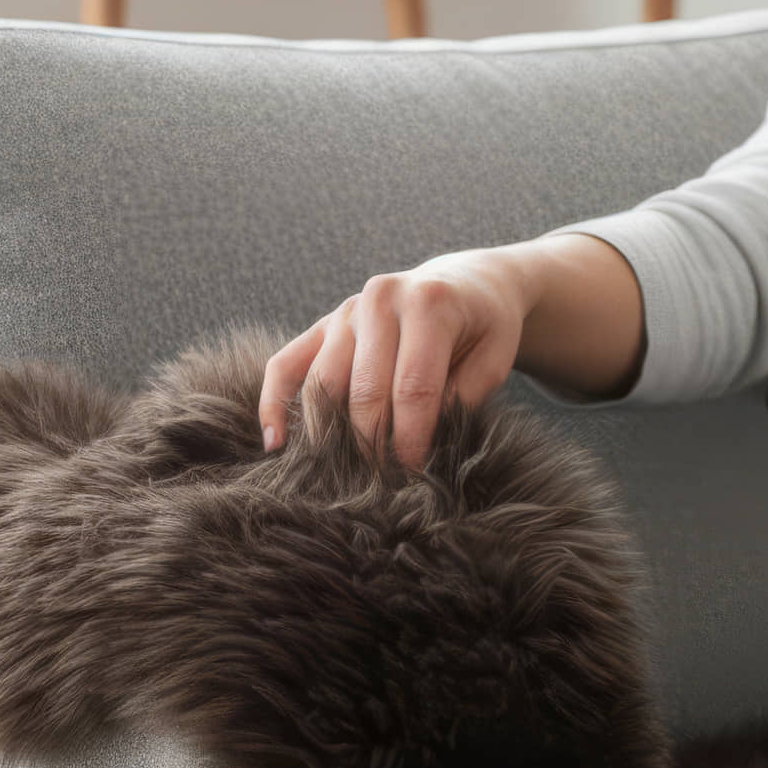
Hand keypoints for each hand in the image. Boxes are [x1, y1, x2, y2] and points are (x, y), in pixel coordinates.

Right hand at [256, 250, 529, 472]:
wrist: (464, 285)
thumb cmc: (483, 329)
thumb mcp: (493, 361)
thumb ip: (462, 399)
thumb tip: (420, 442)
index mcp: (427, 304)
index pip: (412, 389)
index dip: (411, 440)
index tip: (413, 475)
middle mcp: (379, 300)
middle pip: (364, 390)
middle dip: (372, 444)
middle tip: (382, 483)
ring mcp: (345, 311)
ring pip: (323, 383)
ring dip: (331, 435)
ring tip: (343, 474)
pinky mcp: (322, 325)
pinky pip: (285, 364)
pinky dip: (274, 403)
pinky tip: (276, 443)